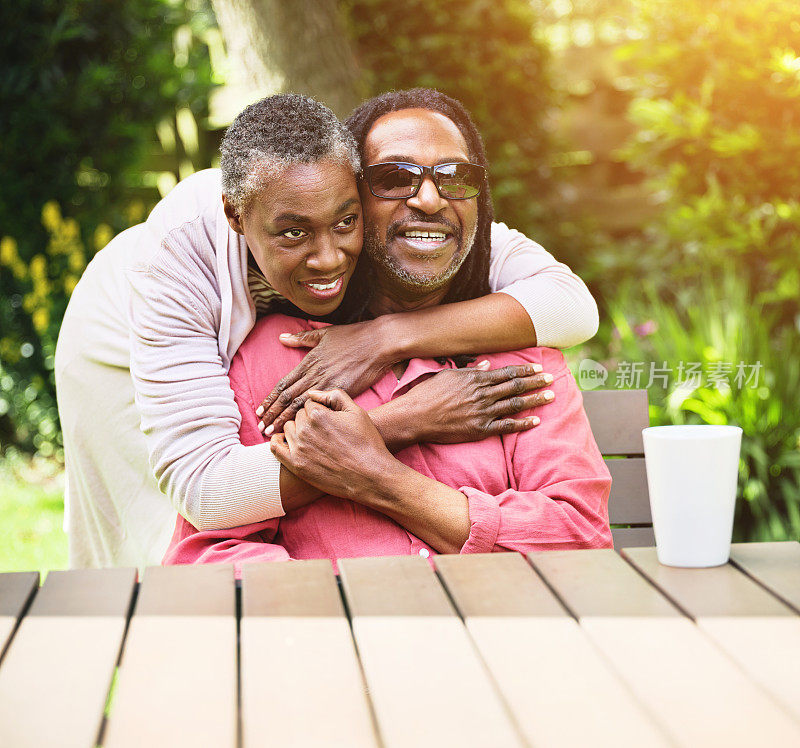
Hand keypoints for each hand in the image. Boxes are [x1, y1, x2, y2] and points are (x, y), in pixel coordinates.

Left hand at [257, 321, 391, 435]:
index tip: (259, 412)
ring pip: (301, 406)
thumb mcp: (325, 333)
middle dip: (273, 414)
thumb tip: (282, 337)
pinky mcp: (344, 391)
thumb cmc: (354, 337)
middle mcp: (316, 374)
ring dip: (285, 420)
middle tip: (261, 428)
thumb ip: (302, 338)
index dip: (270, 399)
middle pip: (288, 398)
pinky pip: (322, 408)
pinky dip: (309, 421)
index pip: (283, 384)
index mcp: (309, 362)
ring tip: (273, 433)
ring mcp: (329, 384)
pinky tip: (302, 431)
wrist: (379, 343)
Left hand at [269, 389, 393, 500]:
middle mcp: (305, 429)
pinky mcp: (295, 465)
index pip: (309, 403)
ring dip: (297, 430)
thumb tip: (313, 393)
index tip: (330, 420)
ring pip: (288, 429)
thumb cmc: (366, 442)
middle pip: (298, 416)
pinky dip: (277, 440)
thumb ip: (334, 395)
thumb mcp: (356, 411)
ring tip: (313, 438)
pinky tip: (287, 441)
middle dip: (309, 420)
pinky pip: (275, 447)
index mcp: (318, 414)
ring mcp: (298, 448)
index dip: (321, 410)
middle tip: (325, 432)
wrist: (370, 475)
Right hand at [401, 361, 554, 442]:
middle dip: (536, 381)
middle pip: (515, 386)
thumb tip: (488, 365)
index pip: (507, 373)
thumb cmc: (428, 394)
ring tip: (551, 396)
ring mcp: (483, 412)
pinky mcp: (480, 430)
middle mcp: (482, 394)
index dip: (525, 370)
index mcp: (475, 378)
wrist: (415, 417)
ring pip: (515, 404)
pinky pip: (507, 427)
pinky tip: (536, 421)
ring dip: (535, 400)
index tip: (539, 367)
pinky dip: (523, 423)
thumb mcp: (448, 375)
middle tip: (552, 378)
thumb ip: (470, 370)